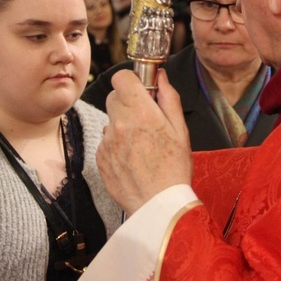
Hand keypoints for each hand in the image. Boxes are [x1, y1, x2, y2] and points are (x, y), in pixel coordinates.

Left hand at [97, 69, 191, 215]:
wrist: (158, 205)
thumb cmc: (174, 168)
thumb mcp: (181, 129)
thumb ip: (169, 97)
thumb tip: (160, 75)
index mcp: (141, 113)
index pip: (121, 78)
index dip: (132, 81)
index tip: (141, 90)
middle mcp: (119, 124)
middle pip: (114, 97)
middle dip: (128, 102)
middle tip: (145, 118)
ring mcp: (107, 142)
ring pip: (110, 120)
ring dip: (122, 125)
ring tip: (141, 145)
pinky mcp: (100, 158)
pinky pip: (106, 141)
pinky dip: (117, 145)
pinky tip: (133, 159)